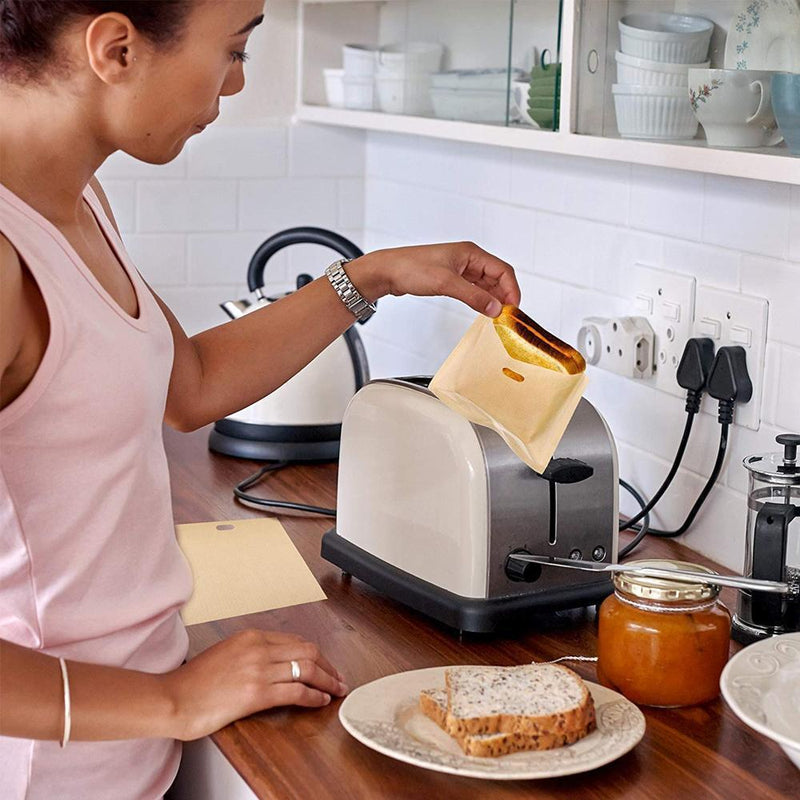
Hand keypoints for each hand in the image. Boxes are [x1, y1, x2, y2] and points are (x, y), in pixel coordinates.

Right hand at [161, 629, 347, 740]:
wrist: (173, 699)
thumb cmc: (193, 682)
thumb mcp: (225, 653)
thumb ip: (250, 653)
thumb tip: (274, 662)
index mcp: (251, 636)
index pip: (295, 640)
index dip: (316, 653)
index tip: (325, 664)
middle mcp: (258, 648)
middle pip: (308, 650)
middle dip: (329, 665)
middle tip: (339, 678)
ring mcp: (259, 669)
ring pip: (307, 669)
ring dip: (328, 681)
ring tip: (337, 690)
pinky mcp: (257, 693)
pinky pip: (297, 691)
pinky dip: (314, 696)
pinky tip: (321, 701)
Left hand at [349, 241, 520, 316]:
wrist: (387, 271)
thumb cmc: (411, 268)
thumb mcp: (446, 284)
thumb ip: (473, 296)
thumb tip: (495, 308)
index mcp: (471, 253)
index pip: (503, 270)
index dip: (511, 290)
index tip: (513, 309)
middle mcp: (468, 258)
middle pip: (497, 277)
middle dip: (504, 295)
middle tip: (507, 316)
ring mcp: (460, 268)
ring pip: (486, 283)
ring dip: (492, 298)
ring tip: (497, 315)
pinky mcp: (451, 278)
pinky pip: (474, 288)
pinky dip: (480, 298)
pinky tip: (482, 309)